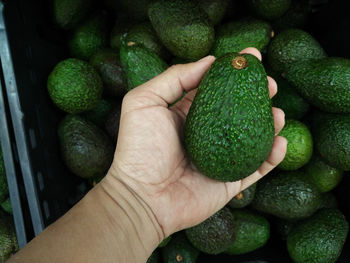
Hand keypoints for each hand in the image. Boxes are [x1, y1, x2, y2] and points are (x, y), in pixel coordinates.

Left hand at [105, 48, 286, 240]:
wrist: (143, 197)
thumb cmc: (140, 148)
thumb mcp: (146, 101)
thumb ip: (175, 77)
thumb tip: (209, 60)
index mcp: (188, 114)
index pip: (216, 88)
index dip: (234, 72)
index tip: (251, 56)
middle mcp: (207, 133)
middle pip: (239, 109)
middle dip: (257, 94)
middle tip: (270, 83)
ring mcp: (220, 157)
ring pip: (253, 137)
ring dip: (270, 123)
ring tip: (277, 112)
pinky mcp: (229, 181)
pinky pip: (257, 168)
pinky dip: (272, 156)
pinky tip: (280, 142)